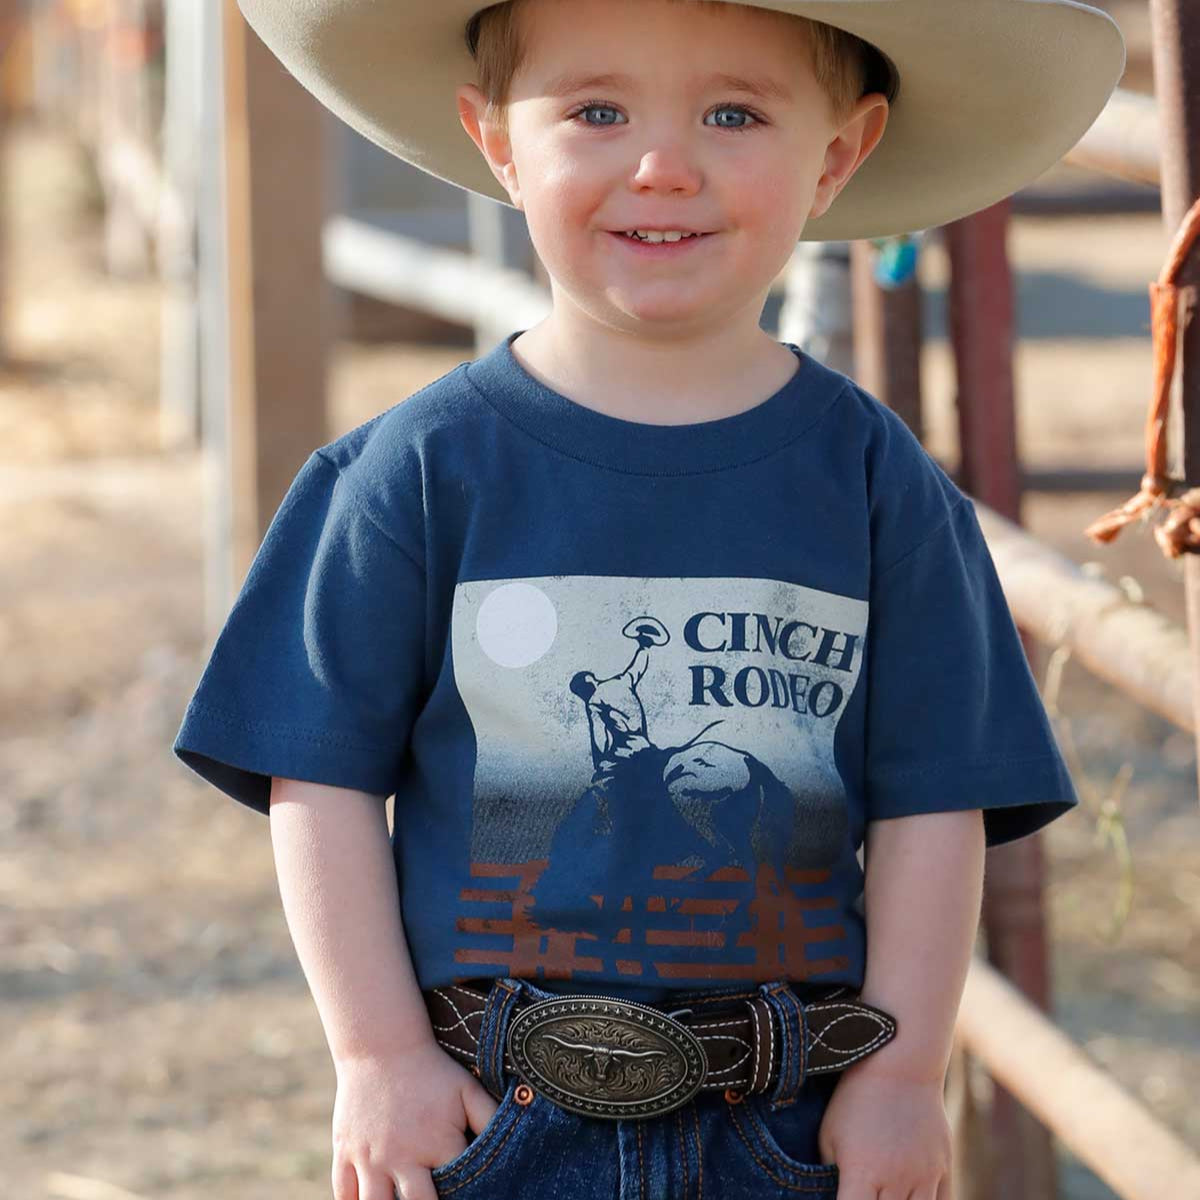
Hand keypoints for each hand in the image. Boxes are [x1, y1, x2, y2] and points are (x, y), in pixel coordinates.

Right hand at [331, 1041, 499, 1199]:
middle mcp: (401, 1157)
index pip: (458, 1189)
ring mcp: (369, 1157)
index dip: (465, 1193)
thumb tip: (517, 1142)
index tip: (465, 1192)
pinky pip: (344, 1194)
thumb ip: (491, 1119)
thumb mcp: (466, 1090)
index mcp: (437, 1144)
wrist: (382, 1046)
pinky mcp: (345, 1152)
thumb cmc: (430, 1071)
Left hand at [817, 1063, 952, 1199]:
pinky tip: (912, 1196)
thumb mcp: (829, 1133)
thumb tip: (832, 1191)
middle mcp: (896, 1180)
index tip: (845, 1198)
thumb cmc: (856, 1098)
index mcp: (862, 1173)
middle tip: (867, 1191)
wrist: (901, 1064)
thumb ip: (830, 1172)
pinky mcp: (943, 1168)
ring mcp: (924, 1176)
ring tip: (888, 1194)